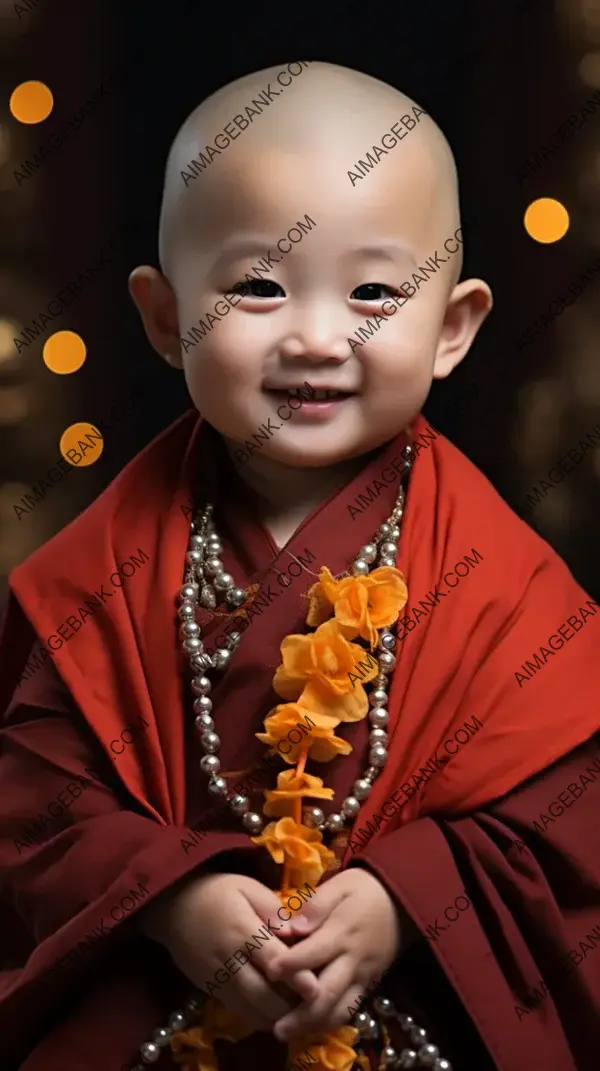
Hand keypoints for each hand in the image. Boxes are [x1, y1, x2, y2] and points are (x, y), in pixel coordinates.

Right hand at [140, 872, 317, 1032]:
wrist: (173, 907)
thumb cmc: (218, 892)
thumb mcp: (247, 888)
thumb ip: (272, 909)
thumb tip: (295, 931)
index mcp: (242, 930)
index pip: (272, 958)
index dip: (294, 976)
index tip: (315, 989)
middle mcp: (229, 959)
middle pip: (260, 992)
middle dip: (288, 1006)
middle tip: (314, 1011)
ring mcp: (217, 978)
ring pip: (248, 1008)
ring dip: (275, 1017)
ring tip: (300, 1019)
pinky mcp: (210, 989)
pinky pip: (237, 1011)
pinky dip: (258, 1018)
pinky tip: (276, 1018)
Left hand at [266, 869, 408, 1040]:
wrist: (400, 902)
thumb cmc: (363, 890)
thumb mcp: (340, 885)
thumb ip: (316, 905)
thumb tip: (292, 927)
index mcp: (343, 932)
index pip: (315, 952)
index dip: (291, 964)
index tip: (269, 971)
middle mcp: (354, 960)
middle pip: (328, 993)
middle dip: (302, 1013)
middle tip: (276, 1028)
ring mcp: (363, 976)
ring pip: (341, 1009)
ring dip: (314, 1024)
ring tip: (288, 1033)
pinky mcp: (369, 984)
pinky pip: (351, 1008)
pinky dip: (330, 1021)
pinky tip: (310, 1026)